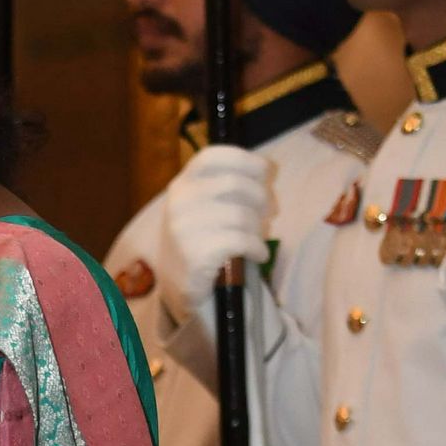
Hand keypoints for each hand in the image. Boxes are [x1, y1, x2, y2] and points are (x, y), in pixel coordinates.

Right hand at [155, 144, 274, 322]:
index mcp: (181, 185)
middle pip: (236, 184)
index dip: (245, 160)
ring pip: (242, 215)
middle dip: (261, 197)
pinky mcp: (197, 253)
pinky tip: (259, 254)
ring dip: (258, 228)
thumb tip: (265, 171)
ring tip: (257, 238)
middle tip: (268, 212)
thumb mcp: (200, 207)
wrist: (177, 288)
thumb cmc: (198, 242)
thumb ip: (222, 187)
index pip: (213, 157)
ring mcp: (185, 228)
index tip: (264, 172)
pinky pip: (243, 241)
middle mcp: (180, 202)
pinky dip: (258, 248)